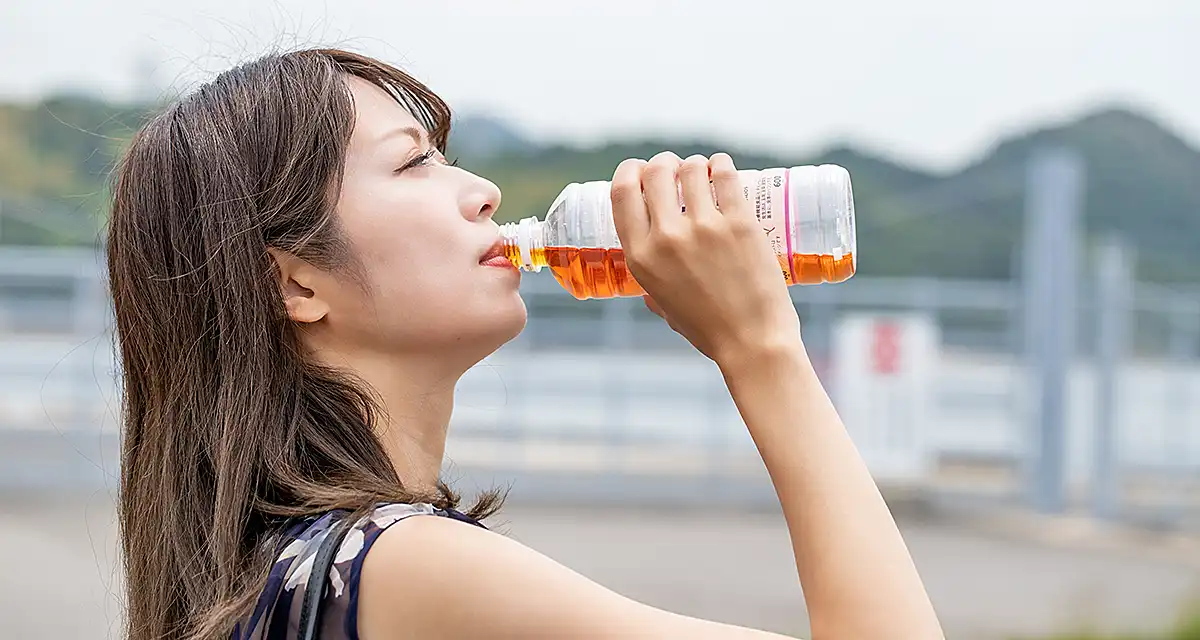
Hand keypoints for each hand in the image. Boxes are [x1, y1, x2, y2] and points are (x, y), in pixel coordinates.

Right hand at [610, 152, 803, 367]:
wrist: (753, 342)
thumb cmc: (709, 330)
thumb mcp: (664, 307)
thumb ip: (652, 287)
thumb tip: (650, 278)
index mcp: (641, 258)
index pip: (621, 193)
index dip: (629, 172)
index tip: (639, 170)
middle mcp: (667, 238)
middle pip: (655, 172)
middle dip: (663, 163)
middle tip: (674, 169)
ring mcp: (704, 228)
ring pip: (690, 168)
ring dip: (694, 165)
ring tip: (702, 172)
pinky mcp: (739, 223)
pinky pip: (725, 175)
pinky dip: (721, 164)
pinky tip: (722, 168)